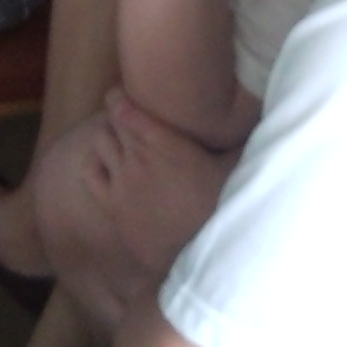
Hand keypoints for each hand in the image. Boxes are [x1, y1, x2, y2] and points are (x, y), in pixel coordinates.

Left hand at [80, 90, 236, 272]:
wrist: (195, 252)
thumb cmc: (218, 206)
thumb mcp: (232, 167)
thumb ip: (237, 138)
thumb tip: (255, 112)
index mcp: (161, 142)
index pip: (123, 107)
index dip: (120, 97)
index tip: (125, 94)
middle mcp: (135, 157)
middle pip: (111, 122)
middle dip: (117, 115)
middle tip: (128, 116)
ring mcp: (119, 181)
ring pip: (99, 143)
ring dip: (107, 136)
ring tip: (119, 137)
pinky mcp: (110, 204)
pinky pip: (90, 171)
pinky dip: (95, 160)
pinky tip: (107, 161)